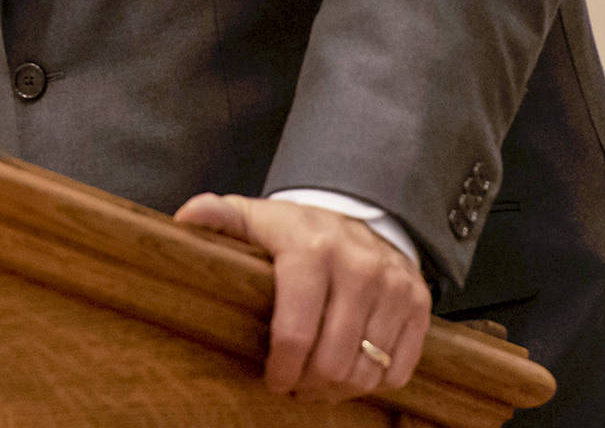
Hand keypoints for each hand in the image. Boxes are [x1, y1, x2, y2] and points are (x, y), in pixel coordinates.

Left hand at [172, 192, 429, 401]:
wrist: (362, 215)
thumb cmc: (297, 229)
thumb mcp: (254, 217)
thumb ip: (217, 217)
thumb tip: (184, 220)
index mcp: (312, 249)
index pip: (296, 331)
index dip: (282, 368)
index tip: (272, 379)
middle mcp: (359, 267)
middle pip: (333, 361)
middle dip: (309, 384)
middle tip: (294, 385)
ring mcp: (394, 286)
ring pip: (366, 371)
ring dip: (338, 389)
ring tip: (318, 382)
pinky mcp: (419, 304)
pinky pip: (399, 369)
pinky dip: (373, 380)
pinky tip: (351, 369)